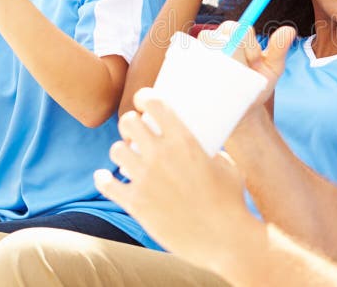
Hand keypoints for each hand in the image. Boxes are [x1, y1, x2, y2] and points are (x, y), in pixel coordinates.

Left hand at [95, 88, 251, 263]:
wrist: (223, 239)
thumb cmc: (232, 201)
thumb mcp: (228, 165)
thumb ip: (212, 152)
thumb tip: (208, 149)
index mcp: (184, 140)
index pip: (154, 104)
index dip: (145, 97)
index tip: (144, 99)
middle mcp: (161, 155)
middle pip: (129, 123)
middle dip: (131, 123)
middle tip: (135, 130)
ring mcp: (145, 179)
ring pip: (116, 151)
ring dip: (121, 151)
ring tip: (127, 156)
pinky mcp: (135, 203)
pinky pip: (107, 184)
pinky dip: (104, 179)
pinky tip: (105, 177)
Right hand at [198, 22, 294, 120]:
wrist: (239, 111)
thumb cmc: (256, 86)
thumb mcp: (271, 70)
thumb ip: (279, 50)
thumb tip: (289, 30)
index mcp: (235, 36)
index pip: (236, 28)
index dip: (247, 42)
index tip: (255, 58)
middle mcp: (215, 42)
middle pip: (217, 36)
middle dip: (233, 54)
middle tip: (243, 70)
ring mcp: (200, 56)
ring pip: (202, 50)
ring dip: (216, 64)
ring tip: (228, 79)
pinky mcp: (189, 70)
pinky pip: (188, 63)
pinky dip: (198, 71)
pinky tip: (211, 82)